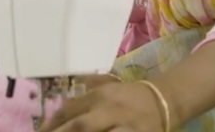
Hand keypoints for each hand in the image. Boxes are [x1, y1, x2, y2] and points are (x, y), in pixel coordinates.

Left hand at [39, 76, 166, 131]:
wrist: (165, 100)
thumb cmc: (130, 97)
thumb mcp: (106, 89)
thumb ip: (84, 96)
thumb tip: (56, 112)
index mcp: (100, 96)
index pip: (68, 110)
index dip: (50, 125)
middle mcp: (110, 109)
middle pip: (79, 126)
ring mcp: (124, 126)